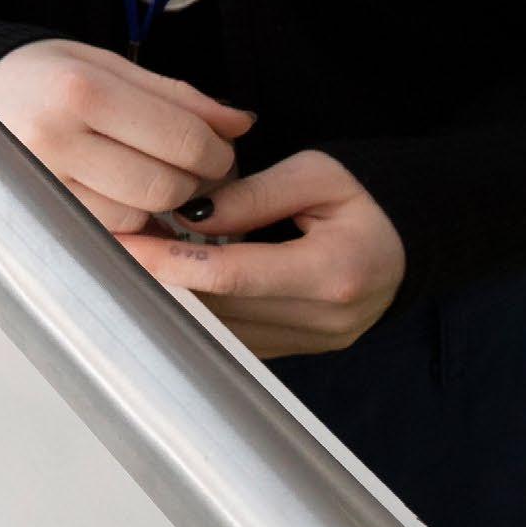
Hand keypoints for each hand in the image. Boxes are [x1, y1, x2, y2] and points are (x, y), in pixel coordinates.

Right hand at [0, 39, 252, 233]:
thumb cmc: (47, 80)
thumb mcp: (109, 65)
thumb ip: (178, 96)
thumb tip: (240, 123)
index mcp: (81, 90)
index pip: (182, 138)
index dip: (216, 151)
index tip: (217, 149)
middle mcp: (56, 139)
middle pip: (164, 186)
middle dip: (191, 182)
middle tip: (186, 167)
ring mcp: (43, 184)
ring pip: (137, 218)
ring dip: (157, 205)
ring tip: (144, 176)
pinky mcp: (40, 217)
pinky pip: (109, 236)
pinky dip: (126, 222)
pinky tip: (118, 196)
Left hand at [120, 150, 404, 358]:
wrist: (410, 239)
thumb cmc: (365, 196)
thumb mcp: (317, 174)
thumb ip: (251, 195)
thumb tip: (185, 215)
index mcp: (333, 271)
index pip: (233, 274)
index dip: (171, 261)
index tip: (125, 245)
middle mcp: (326, 320)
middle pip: (222, 310)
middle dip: (164, 281)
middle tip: (114, 250)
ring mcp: (315, 344)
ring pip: (224, 333)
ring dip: (179, 301)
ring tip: (138, 264)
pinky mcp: (302, 352)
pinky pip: (240, 340)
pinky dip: (206, 313)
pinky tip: (177, 284)